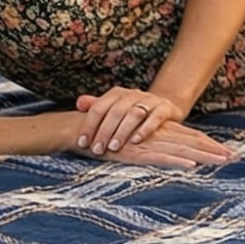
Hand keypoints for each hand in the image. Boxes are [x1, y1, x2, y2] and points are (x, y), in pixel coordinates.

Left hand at [74, 86, 188, 154]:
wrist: (164, 106)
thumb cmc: (132, 112)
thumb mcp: (114, 108)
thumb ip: (96, 106)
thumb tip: (79, 103)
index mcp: (117, 93)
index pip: (99, 107)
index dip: (89, 125)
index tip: (82, 144)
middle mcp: (133, 94)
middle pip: (116, 111)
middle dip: (104, 132)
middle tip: (97, 150)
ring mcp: (150, 100)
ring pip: (134, 114)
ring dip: (122, 131)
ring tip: (114, 148)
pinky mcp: (165, 108)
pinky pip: (155, 117)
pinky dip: (145, 129)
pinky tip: (136, 141)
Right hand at [96, 118, 234, 169]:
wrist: (84, 129)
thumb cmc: (109, 135)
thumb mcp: (132, 139)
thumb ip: (148, 143)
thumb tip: (166, 152)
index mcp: (160, 131)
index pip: (191, 137)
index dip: (209, 144)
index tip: (227, 151)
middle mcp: (159, 136)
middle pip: (193, 143)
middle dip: (214, 151)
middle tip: (235, 157)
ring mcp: (149, 144)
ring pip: (182, 151)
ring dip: (204, 156)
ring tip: (223, 161)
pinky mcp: (137, 153)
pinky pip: (161, 158)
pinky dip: (176, 162)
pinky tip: (191, 165)